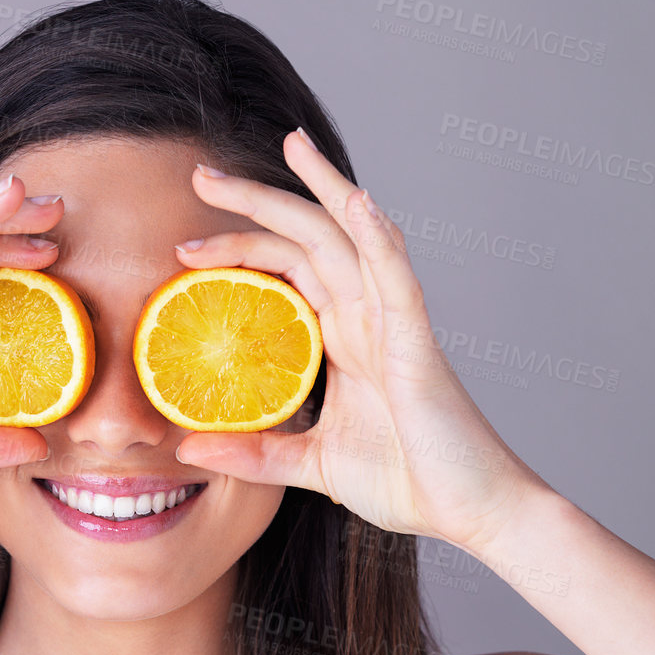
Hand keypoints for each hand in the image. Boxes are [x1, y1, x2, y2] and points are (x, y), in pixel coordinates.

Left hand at [171, 130, 544, 554]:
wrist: (470, 511)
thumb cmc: (408, 482)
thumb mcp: (311, 468)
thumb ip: (255, 454)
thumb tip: (187, 447)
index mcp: (345, 341)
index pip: (285, 274)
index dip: (239, 252)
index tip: (184, 251)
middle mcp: (368, 320)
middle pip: (308, 240)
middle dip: (256, 203)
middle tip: (201, 176)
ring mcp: (394, 326)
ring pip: (353, 238)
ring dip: (320, 188)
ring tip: (289, 143)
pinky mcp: (417, 345)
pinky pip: (397, 280)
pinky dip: (378, 238)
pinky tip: (356, 201)